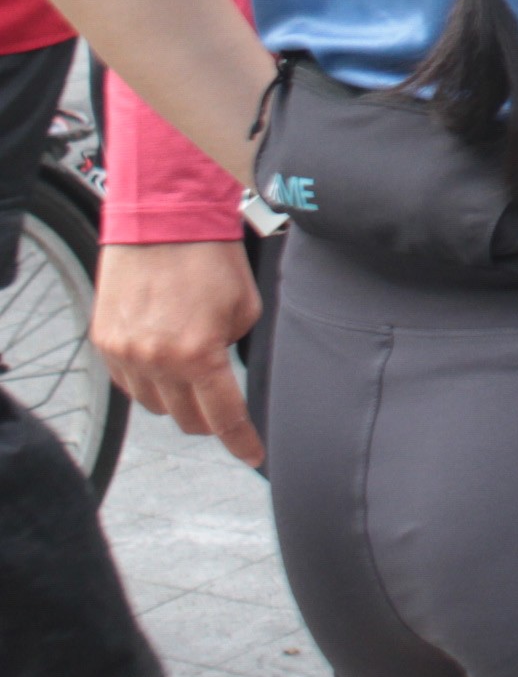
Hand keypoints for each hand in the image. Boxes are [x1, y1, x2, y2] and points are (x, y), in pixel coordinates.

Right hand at [91, 236, 263, 466]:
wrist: (162, 220)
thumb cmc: (211, 258)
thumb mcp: (245, 307)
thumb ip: (234, 346)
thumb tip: (225, 369)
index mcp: (198, 355)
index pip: (224, 416)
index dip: (242, 440)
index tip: (254, 456)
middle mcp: (156, 361)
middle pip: (187, 418)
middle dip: (210, 420)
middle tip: (225, 409)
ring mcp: (124, 353)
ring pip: (155, 404)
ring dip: (177, 398)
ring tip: (193, 368)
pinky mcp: (104, 341)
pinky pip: (129, 382)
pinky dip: (149, 380)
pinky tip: (165, 358)